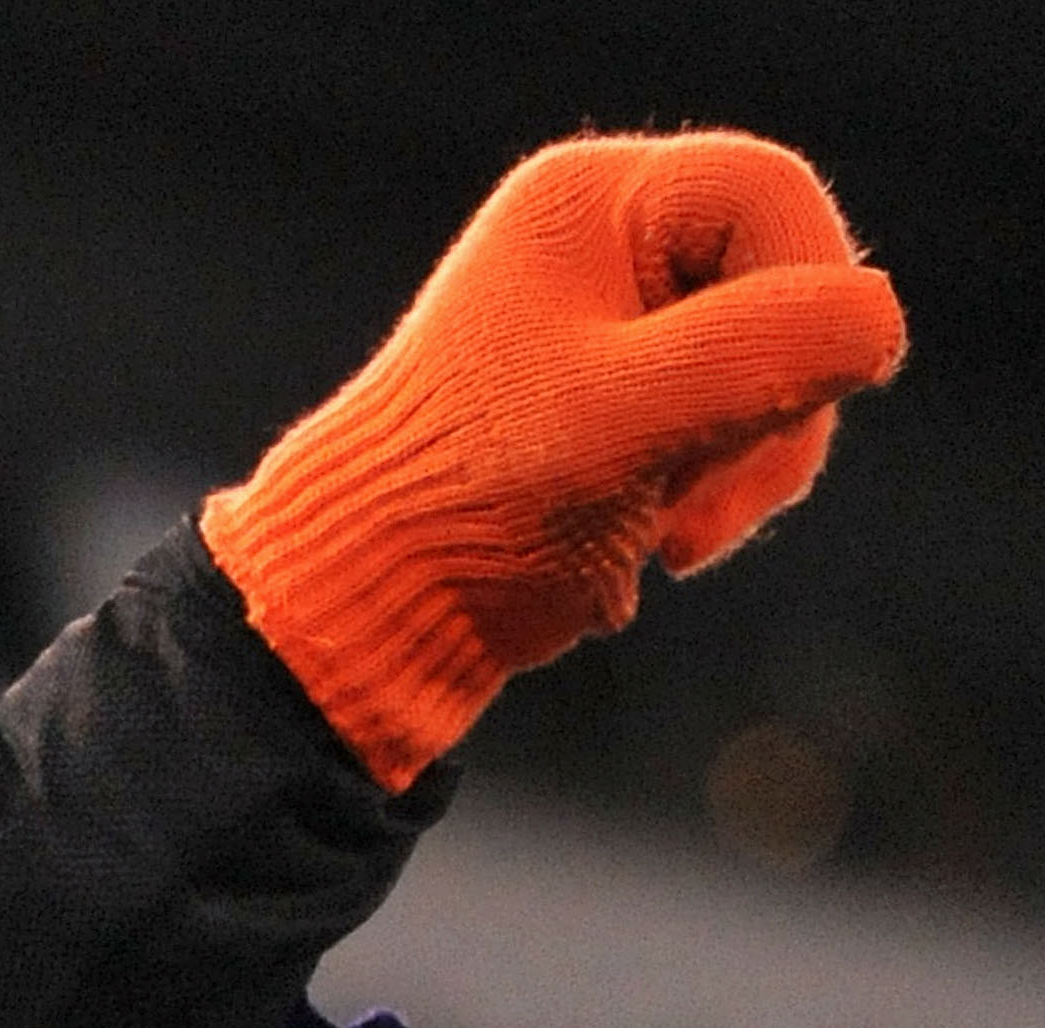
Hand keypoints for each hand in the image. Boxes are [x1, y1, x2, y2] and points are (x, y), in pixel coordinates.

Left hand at [204, 132, 906, 791]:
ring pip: (770, 373)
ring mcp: (613, 326)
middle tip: (691, 506)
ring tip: (656, 539)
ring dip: (740, 471)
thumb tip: (869, 321)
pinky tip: (636, 550)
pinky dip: (705, 496)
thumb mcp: (633, 418)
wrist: (374, 613)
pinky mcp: (622, 403)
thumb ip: (762, 351)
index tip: (775, 404)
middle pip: (785, 292)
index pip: (773, 197)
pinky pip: (729, 429)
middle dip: (769, 411)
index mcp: (590, 206)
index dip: (806, 300)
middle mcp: (601, 246)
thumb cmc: (476, 506)